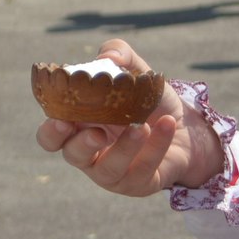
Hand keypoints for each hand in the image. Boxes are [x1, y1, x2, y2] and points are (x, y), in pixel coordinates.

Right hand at [32, 39, 222, 196]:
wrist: (187, 128)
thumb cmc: (149, 102)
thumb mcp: (136, 72)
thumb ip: (119, 54)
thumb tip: (107, 57)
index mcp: (78, 127)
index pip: (51, 135)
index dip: (51, 130)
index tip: (62, 118)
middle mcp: (89, 152)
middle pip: (71, 156)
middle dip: (81, 145)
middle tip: (97, 131)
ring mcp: (112, 172)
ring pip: (107, 170)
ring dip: (124, 148)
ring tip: (143, 126)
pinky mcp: (137, 184)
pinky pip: (142, 170)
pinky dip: (155, 146)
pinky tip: (167, 124)